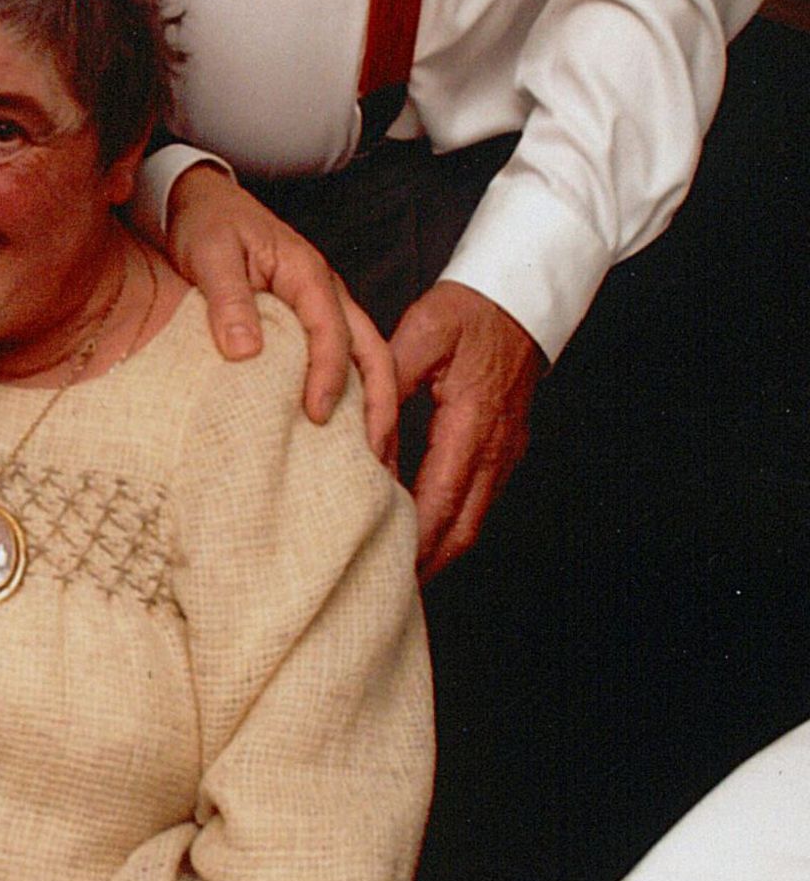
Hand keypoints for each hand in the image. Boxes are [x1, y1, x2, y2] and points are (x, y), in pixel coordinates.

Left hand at [164, 167, 397, 462]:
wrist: (198, 199)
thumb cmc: (205, 222)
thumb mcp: (210, 253)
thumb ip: (228, 300)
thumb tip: (245, 352)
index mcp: (306, 272)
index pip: (330, 332)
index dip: (327, 376)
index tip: (318, 416)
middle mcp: (325, 291)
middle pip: (370, 351)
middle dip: (379, 404)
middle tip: (376, 457)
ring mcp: (322, 306)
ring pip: (364, 360)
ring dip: (375, 408)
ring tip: (376, 461)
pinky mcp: (308, 321)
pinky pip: (342, 360)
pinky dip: (353, 397)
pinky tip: (346, 436)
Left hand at [391, 279, 543, 575]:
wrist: (518, 297)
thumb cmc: (467, 311)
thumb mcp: (421, 333)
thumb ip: (389, 380)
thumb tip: (361, 428)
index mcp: (473, 421)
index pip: (442, 496)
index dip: (415, 535)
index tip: (387, 562)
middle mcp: (496, 445)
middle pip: (464, 524)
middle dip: (428, 559)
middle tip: (387, 583)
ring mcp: (507, 449)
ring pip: (476, 517)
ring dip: (442, 546)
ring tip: (402, 567)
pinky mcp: (507, 445)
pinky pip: (482, 497)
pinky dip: (456, 521)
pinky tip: (427, 528)